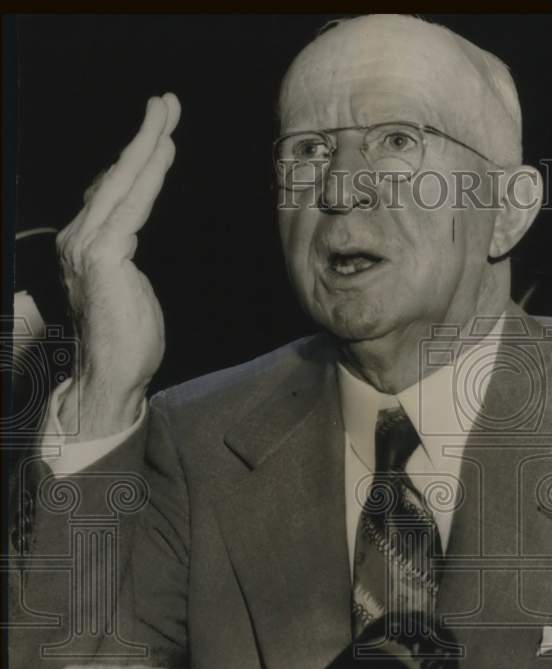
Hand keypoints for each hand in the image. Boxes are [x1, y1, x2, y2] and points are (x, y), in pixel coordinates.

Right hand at [56, 94, 180, 438]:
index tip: (158, 132)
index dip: (134, 158)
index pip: (111, 191)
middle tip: (167, 102)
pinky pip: (133, 203)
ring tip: (168, 111)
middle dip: (143, 135)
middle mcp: (78, 238)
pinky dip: (150, 173)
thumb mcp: (129, 287)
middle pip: (114, 175)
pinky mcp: (103, 255)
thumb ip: (125, 254)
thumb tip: (129, 232)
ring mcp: (87, 245)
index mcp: (85, 245)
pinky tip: (165, 150)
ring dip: (147, 142)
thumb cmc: (126, 341)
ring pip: (122, 181)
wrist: (111, 376)